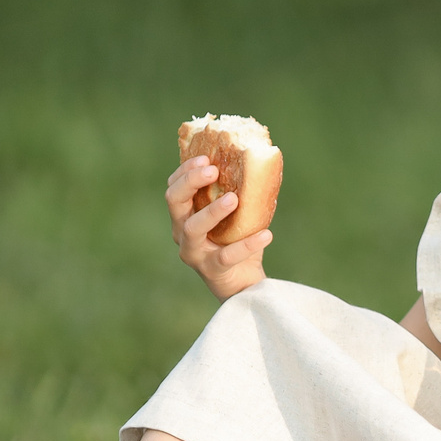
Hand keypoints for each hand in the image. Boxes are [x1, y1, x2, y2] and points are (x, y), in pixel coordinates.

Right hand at [167, 155, 271, 300]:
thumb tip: (263, 162)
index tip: (205, 158)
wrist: (244, 283)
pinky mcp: (212, 270)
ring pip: (193, 228)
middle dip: (191, 182)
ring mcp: (194, 252)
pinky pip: (227, 256)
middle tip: (213, 171)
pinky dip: (247, 245)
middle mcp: (181, 232)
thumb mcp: (236, 215)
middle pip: (174, 201)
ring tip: (233, 199)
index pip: (174, 187)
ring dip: (212, 211)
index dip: (185, 171)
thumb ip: (240, 192)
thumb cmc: (237, 241)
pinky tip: (266, 234)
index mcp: (184, 215)